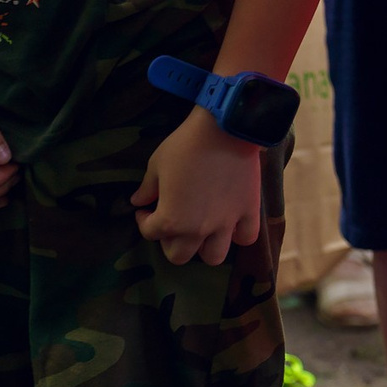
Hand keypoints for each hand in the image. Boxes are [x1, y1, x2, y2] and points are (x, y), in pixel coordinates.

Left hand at [132, 109, 263, 266]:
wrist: (225, 130)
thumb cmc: (185, 146)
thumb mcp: (156, 165)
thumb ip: (147, 189)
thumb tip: (138, 201)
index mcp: (171, 220)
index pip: (150, 232)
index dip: (144, 220)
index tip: (146, 208)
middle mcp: (197, 229)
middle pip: (179, 255)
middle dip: (170, 241)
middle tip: (172, 222)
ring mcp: (226, 223)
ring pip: (214, 256)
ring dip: (204, 247)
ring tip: (202, 230)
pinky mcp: (248, 211)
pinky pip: (246, 237)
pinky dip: (238, 235)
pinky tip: (231, 224)